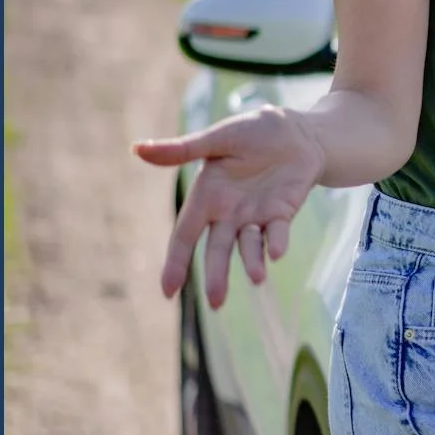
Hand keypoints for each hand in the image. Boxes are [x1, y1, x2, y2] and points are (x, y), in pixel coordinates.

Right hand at [134, 106, 326, 308]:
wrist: (297, 132)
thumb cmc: (253, 132)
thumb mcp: (217, 139)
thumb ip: (183, 150)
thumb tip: (137, 149)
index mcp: (206, 197)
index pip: (185, 235)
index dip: (175, 262)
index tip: (168, 292)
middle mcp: (228, 213)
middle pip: (217, 250)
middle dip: (216, 276)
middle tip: (216, 303)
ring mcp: (256, 216)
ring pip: (248, 247)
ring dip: (251, 262)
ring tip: (257, 277)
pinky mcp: (282, 213)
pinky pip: (277, 233)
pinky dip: (276, 242)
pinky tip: (276, 252)